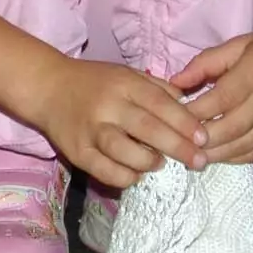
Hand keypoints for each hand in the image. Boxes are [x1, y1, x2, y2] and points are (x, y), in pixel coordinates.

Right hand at [31, 58, 207, 189]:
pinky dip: (125, 177)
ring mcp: (90, 130)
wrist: (48, 88)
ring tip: (159, 163)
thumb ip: (158, 90)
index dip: (184, 122)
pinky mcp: (77, 152)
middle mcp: (107, 106)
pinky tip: (135, 174)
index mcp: (123, 84)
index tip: (204, 138)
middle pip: (147, 128)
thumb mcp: (127, 75)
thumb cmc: (95, 82)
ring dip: (149, 162)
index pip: (160, 103)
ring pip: (124, 151)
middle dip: (177, 147)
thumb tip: (192, 109)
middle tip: (198, 161)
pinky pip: (105, 171)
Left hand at [170, 22, 252, 164]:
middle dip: (201, 138)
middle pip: (230, 128)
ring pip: (242, 146)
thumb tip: (175, 83)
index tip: (172, 118)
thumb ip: (206, 63)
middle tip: (176, 142)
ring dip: (214, 153)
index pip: (221, 99)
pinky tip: (215, 153)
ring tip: (189, 153)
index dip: (195, 112)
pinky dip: (233, 156)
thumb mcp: (238, 44)